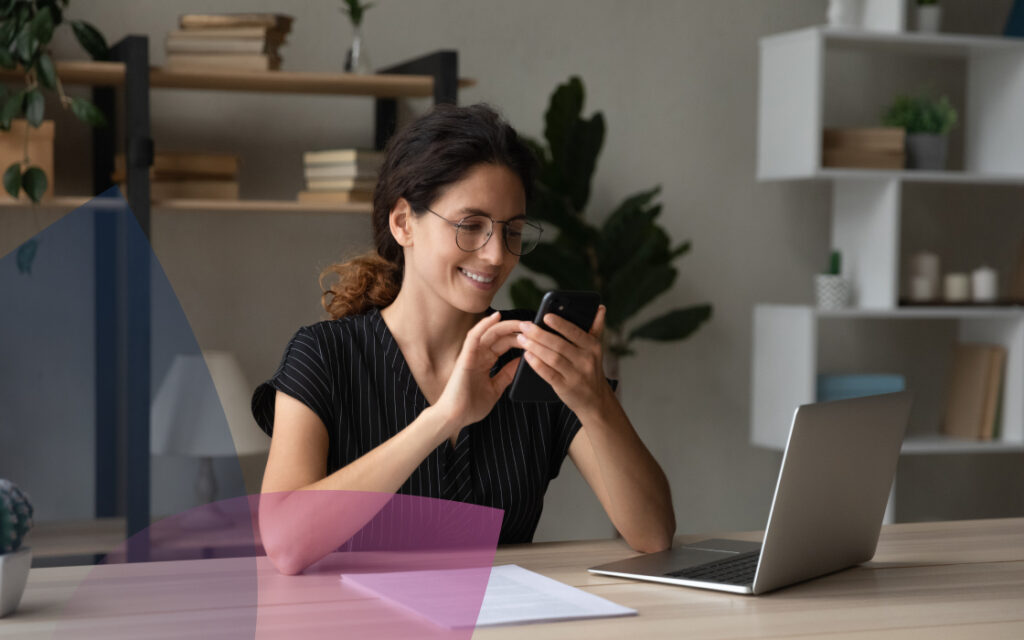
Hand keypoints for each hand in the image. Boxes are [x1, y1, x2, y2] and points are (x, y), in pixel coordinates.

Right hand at [433, 312, 522, 432]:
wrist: (454, 418)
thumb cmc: (471, 406)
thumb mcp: (495, 388)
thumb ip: (507, 374)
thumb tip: (521, 361)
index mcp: (486, 361)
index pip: (505, 343)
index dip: (520, 338)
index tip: (535, 335)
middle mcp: (479, 355)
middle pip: (500, 335)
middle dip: (517, 330)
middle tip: (534, 326)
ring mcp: (471, 355)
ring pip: (490, 332)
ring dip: (506, 325)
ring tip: (522, 322)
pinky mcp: (465, 357)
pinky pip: (474, 337)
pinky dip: (484, 325)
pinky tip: (496, 317)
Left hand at [515, 305, 612, 415]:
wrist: (595, 399)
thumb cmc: (591, 369)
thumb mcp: (596, 350)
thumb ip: (596, 328)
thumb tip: (599, 308)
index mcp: (593, 347)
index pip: (575, 332)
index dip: (560, 324)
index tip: (545, 316)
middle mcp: (586, 360)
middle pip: (560, 345)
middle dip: (540, 334)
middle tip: (525, 326)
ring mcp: (576, 375)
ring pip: (553, 358)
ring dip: (535, 347)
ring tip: (522, 339)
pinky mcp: (566, 387)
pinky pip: (549, 374)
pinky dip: (537, 364)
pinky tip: (527, 356)